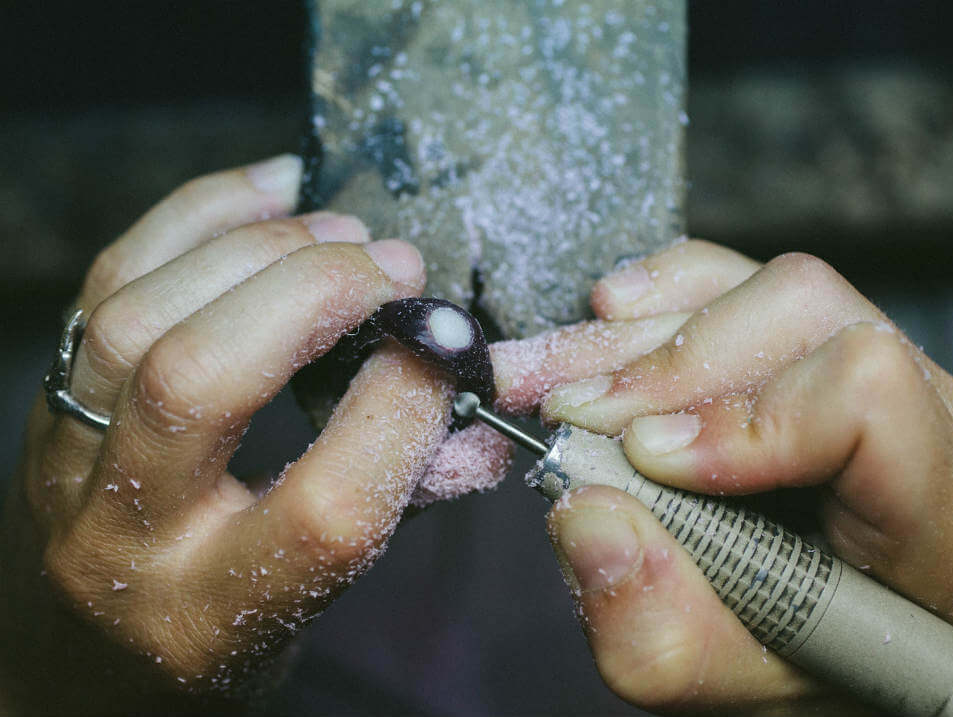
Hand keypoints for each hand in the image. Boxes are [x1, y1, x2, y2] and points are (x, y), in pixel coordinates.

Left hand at [0, 156, 509, 713]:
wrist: (95, 641)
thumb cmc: (233, 618)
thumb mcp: (326, 591)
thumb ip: (413, 497)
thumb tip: (488, 407)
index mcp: (216, 612)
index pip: (324, 508)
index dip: (401, 410)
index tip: (445, 349)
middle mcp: (123, 536)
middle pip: (200, 381)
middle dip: (313, 297)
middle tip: (394, 266)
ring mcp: (66, 460)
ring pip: (138, 318)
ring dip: (256, 249)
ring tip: (341, 232)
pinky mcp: (46, 398)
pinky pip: (107, 276)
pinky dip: (198, 216)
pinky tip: (274, 194)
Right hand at [491, 240, 952, 714]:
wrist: (808, 639)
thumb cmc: (788, 660)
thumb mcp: (709, 675)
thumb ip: (651, 624)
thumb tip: (589, 515)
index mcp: (936, 514)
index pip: (868, 399)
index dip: (743, 418)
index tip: (647, 455)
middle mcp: (929, 419)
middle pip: (803, 319)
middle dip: (662, 366)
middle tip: (565, 409)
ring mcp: (880, 365)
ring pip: (759, 288)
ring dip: (638, 336)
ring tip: (555, 378)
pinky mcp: (818, 338)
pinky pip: (744, 275)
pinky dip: (662, 293)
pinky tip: (612, 321)